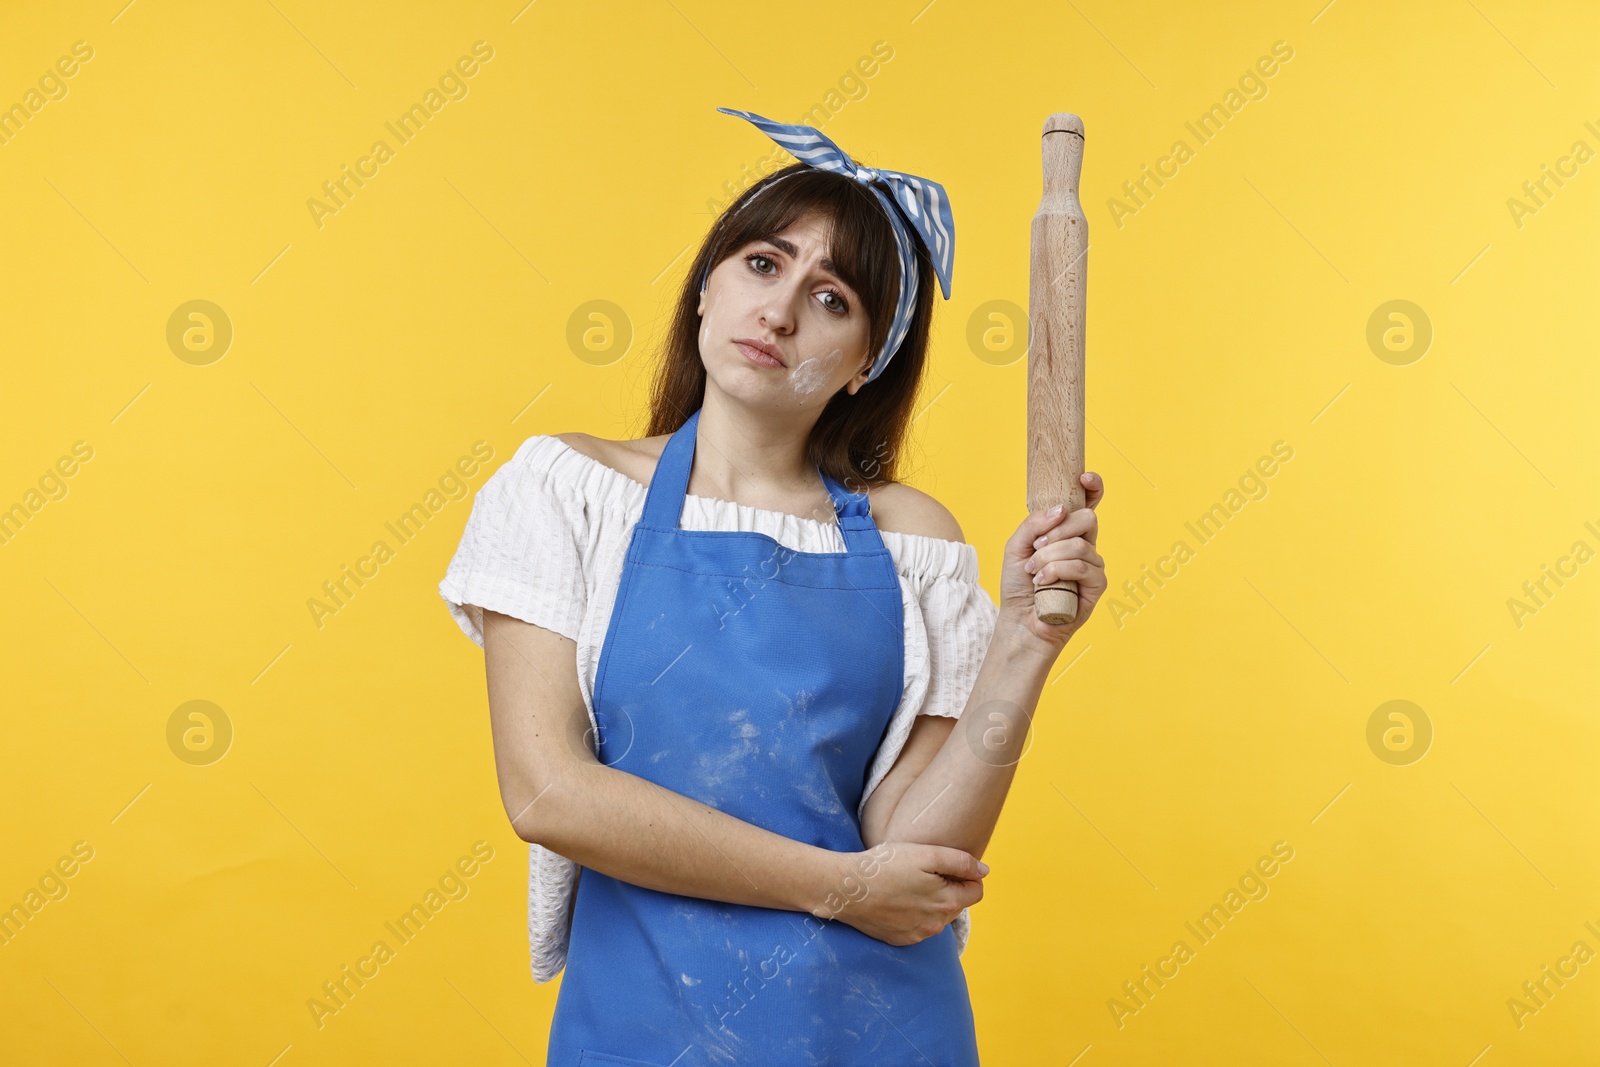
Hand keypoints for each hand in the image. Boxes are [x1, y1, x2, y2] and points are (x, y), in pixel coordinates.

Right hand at [816, 842, 985, 946]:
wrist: (847, 888)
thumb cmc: (885, 866)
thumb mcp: (926, 854)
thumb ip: (960, 862)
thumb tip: (984, 871)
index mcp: (947, 903)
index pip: (976, 891)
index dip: (966, 874)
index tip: (945, 865)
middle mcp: (936, 925)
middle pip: (956, 904)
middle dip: (948, 887)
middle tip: (921, 871)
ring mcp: (917, 935)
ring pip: (938, 916)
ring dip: (931, 901)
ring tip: (907, 884)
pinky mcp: (900, 939)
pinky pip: (919, 926)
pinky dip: (914, 913)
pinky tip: (897, 899)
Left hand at [997, 472, 1106, 653]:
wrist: (1020, 621)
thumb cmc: (1018, 585)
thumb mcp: (1016, 547)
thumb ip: (1034, 524)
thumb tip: (1060, 509)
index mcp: (1067, 533)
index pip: (1088, 504)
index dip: (1093, 487)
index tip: (1084, 478)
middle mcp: (1083, 546)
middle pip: (1087, 518)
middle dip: (1057, 532)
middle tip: (1037, 548)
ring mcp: (1092, 566)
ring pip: (1080, 545)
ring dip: (1049, 557)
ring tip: (1033, 572)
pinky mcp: (1097, 586)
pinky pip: (1083, 567)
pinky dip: (1057, 571)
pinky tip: (1043, 582)